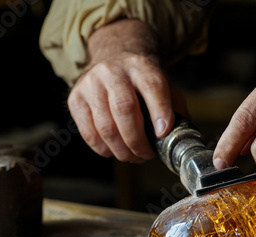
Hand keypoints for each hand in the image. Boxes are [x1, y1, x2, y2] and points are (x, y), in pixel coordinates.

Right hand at [67, 19, 185, 162]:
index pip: (153, 87)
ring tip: (133, 156)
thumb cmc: (141, 83)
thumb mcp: (164, 86)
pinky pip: (88, 133)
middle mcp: (113, 71)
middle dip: (137, 141)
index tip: (163, 133)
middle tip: (146, 154)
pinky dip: (103, 149)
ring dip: (122, 150)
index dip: (160, 112)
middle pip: (124, 109)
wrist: (111, 61)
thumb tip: (180, 139)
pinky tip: (114, 150)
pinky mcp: (75, 98)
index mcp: (141, 66)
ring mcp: (91, 84)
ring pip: (105, 126)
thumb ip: (175, 109)